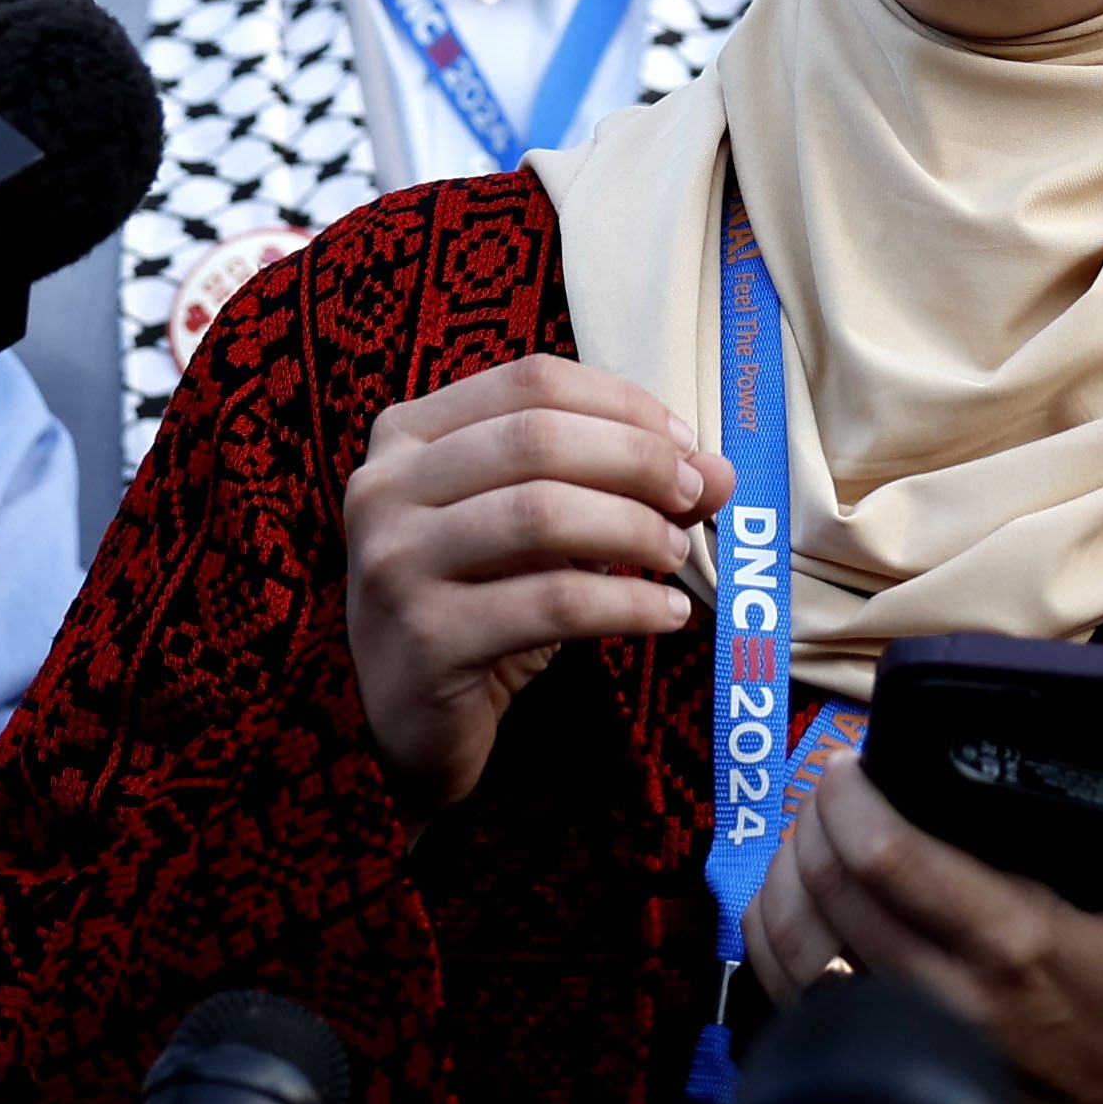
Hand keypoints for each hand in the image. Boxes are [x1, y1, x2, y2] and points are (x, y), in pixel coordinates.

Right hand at [339, 355, 714, 812]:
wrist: (405, 722)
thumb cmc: (477, 604)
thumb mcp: (542, 533)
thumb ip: (621, 488)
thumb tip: (718, 471)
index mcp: (406, 435)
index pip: (531, 381)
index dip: (621, 404)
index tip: (682, 444)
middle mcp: (384, 488)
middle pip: (537, 438)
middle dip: (635, 461)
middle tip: (690, 497)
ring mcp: (396, 563)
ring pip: (541, 515)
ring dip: (631, 528)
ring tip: (675, 554)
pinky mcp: (426, 638)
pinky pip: (551, 604)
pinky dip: (627, 603)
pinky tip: (666, 614)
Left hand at [741, 720, 1102, 1103]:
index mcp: (1017, 941)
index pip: (893, 859)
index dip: (852, 798)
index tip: (854, 759)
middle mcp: (946, 992)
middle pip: (833, 886)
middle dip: (816, 816)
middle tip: (833, 781)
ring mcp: (903, 1034)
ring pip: (798, 937)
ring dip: (788, 866)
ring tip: (812, 825)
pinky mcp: (875, 1061)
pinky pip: (788, 990)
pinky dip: (774, 929)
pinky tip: (794, 890)